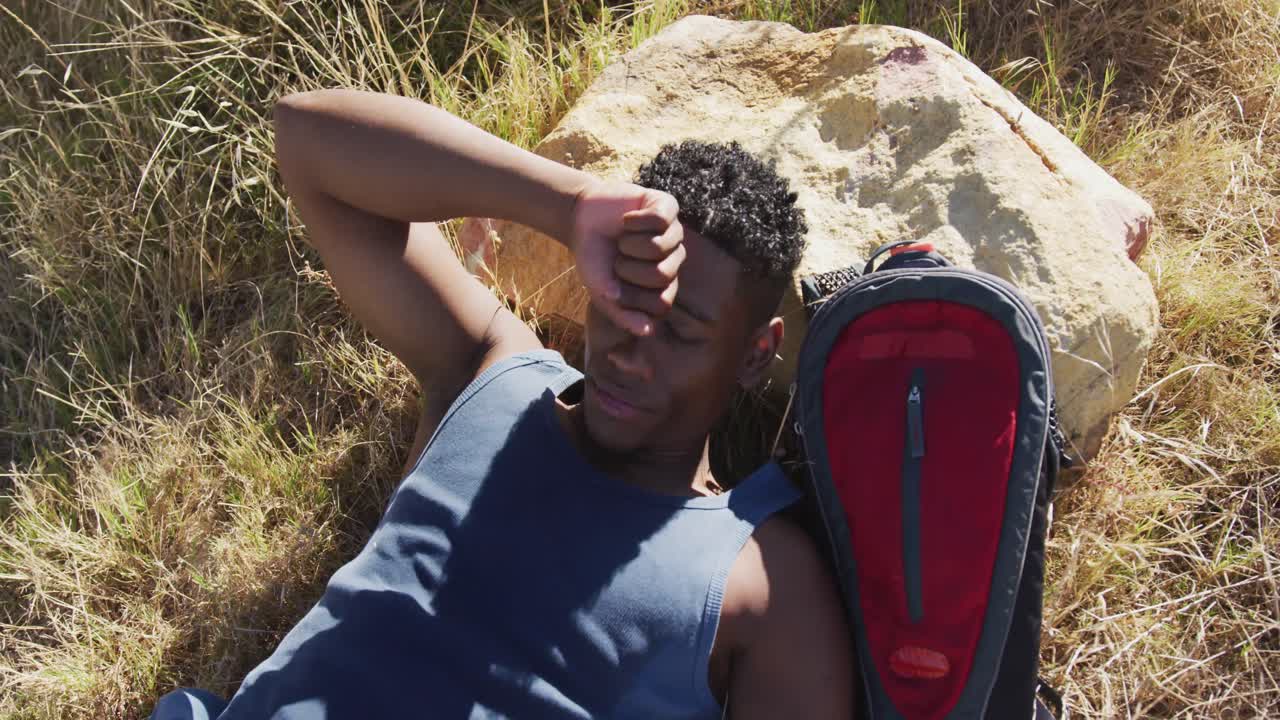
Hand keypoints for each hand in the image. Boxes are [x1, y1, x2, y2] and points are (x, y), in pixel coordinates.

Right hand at [568, 180, 685, 335]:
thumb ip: (622, 315)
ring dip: (629, 243)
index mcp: (663, 286)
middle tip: (617, 259)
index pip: (661, 303)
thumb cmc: (595, 258)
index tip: (613, 288)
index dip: (632, 297)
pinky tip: (627, 220)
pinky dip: (634, 221)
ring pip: (659, 246)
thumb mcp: (602, 293)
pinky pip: (659, 219)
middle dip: (629, 268)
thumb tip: (648, 331)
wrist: (581, 219)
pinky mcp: (668, 206)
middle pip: (662, 275)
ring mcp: (674, 233)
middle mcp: (674, 260)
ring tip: (622, 239)